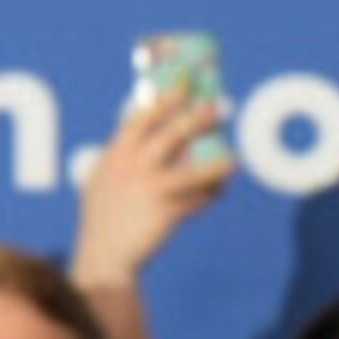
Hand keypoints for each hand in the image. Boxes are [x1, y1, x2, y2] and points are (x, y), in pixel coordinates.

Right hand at [72, 82, 230, 291]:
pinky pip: (197, 201)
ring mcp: (149, 189)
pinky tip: (219, 192)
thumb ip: (124, 159)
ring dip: (217, 164)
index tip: (186, 81)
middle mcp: (132, 167)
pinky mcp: (165, 212)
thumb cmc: (104, 218)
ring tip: (235, 159)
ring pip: (192, 170)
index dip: (166, 98)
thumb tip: (149, 140)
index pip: (142, 118)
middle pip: (172, 134)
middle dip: (199, 118)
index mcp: (116, 155)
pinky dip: (209, 196)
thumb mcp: (105, 181)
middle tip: (222, 106)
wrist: (104, 257)